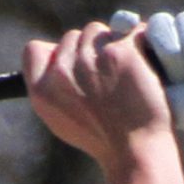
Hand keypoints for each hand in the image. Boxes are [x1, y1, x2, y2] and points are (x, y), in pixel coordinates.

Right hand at [22, 21, 173, 168]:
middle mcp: (62, 72)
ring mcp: (91, 59)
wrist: (137, 152)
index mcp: (42, 91)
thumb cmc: (105, 140)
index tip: (75, 67)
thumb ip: (53, 86)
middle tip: (110, 80)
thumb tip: (56, 51)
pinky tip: (148, 62)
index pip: (35, 49)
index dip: (56, 53)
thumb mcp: (62, 120)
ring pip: (100, 32)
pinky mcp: (121, 52)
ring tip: (127, 75)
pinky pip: (132, 30)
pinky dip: (143, 42)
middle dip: (91, 52)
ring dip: (114, 45)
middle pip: (74, 37)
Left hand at [111, 9, 183, 165]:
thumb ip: (136, 74)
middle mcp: (177, 37)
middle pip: (162, 24)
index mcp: (155, 52)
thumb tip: (109, 53)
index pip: (135, 27)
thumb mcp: (161, 96)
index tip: (123, 27)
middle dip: (172, 52)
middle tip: (183, 79)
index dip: (128, 23)